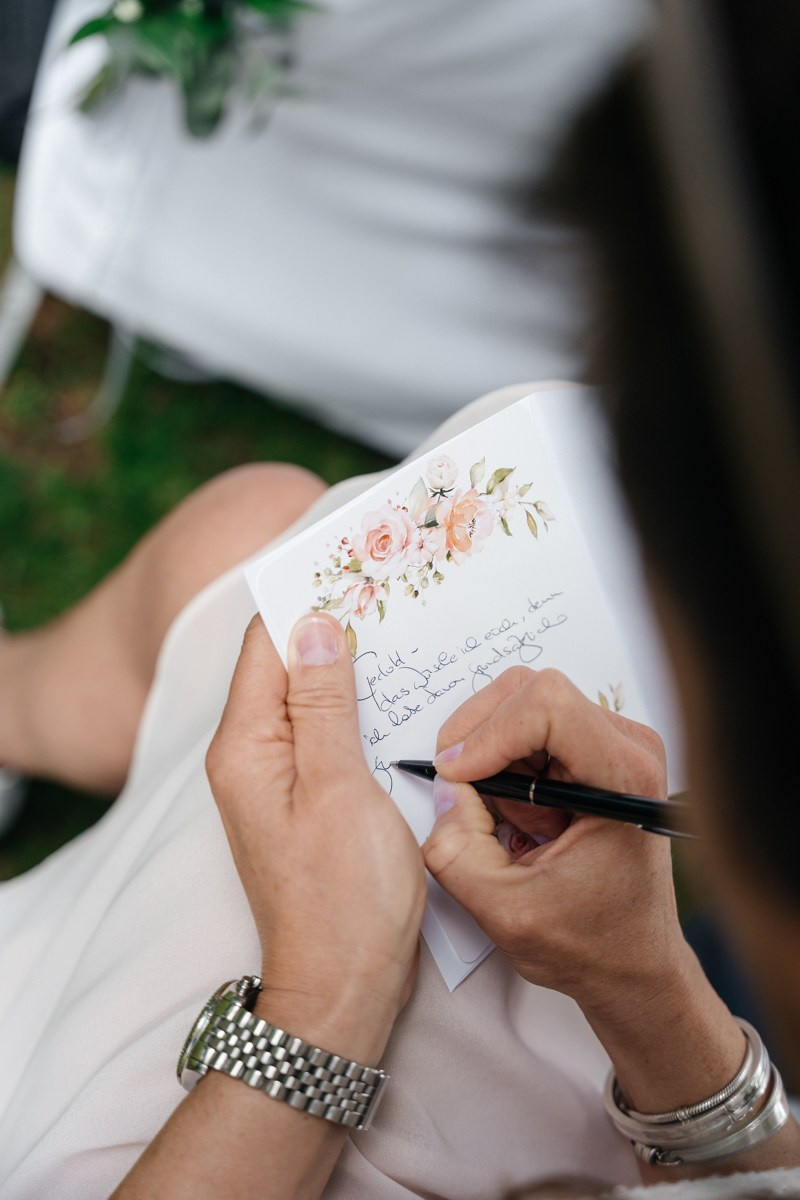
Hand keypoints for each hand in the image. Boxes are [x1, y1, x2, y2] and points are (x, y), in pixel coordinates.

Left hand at [206, 613, 426, 1063]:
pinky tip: (398, 699)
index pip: (267, 644)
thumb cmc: (342, 897)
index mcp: (246, 745)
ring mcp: (278, 779)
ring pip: (312, 700)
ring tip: (406, 635)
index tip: (359, 569)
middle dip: (335, 631)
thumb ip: (324, 704)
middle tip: (396, 596)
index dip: (309, 602)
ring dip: (351, 671)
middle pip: (287, 667)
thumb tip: (313, 624)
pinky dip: (358, 711)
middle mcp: (251, 756)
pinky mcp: (307, 800)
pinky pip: (327, 735)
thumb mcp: (340, 788)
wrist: (342, 989)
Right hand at [422, 666, 683, 1020]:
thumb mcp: (507, 913)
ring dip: (494, 764)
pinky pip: (525, 728)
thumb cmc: (592, 943)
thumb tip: (445, 792)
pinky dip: (503, 768)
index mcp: (625, 778)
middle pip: (526, 691)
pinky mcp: (592, 747)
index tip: (459, 778)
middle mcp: (627, 745)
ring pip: (517, 706)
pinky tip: (526, 819)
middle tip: (476, 806)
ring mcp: (612, 741)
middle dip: (482, 746)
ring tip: (519, 827)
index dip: (489, 734)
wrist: (632, 962)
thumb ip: (457, 852)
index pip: (548, 705)